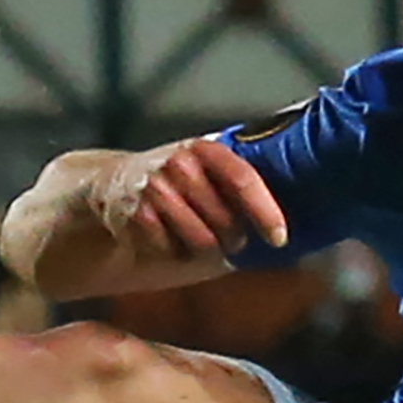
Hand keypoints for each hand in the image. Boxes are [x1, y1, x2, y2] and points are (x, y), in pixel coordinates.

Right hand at [95, 139, 290, 262]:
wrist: (113, 186)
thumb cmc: (179, 187)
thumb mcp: (210, 175)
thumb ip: (243, 191)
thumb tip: (288, 224)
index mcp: (206, 148)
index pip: (243, 178)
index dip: (265, 212)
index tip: (280, 239)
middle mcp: (179, 163)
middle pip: (224, 222)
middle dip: (234, 240)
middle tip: (232, 242)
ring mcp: (155, 188)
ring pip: (199, 241)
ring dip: (204, 250)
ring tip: (199, 240)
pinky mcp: (134, 214)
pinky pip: (170, 250)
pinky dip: (174, 253)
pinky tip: (168, 240)